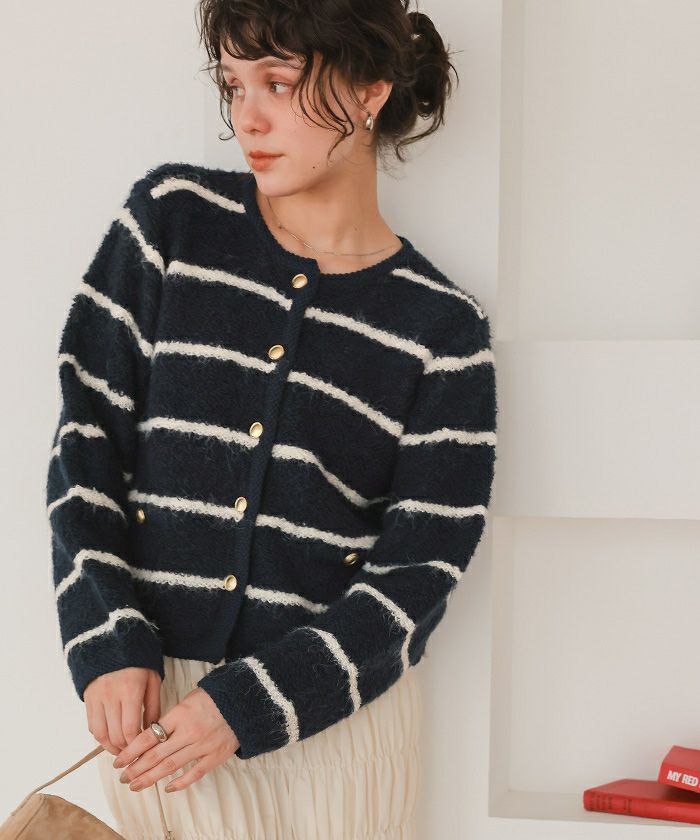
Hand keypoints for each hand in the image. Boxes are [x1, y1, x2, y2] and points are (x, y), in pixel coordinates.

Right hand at [85, 667, 161, 756]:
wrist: (114, 641)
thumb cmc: (139, 661)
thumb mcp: (153, 680)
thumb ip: (154, 707)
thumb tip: (151, 730)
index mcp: (131, 690)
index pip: (130, 729)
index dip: (135, 744)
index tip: (142, 749)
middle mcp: (111, 696)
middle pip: (115, 735)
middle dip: (125, 749)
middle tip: (133, 752)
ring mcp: (97, 697)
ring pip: (100, 733)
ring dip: (110, 746)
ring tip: (121, 749)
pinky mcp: (88, 698)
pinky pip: (91, 724)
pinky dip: (100, 736)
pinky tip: (110, 738)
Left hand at [111, 687, 239, 792]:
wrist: (244, 701)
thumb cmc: (215, 697)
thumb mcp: (189, 699)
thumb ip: (171, 717)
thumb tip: (152, 735)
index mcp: (180, 715)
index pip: (148, 736)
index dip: (130, 751)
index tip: (118, 760)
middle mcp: (189, 732)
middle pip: (155, 755)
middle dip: (135, 768)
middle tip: (123, 777)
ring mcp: (202, 746)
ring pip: (170, 767)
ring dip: (150, 778)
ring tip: (135, 785)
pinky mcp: (215, 756)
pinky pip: (194, 774)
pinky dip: (179, 783)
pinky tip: (166, 788)